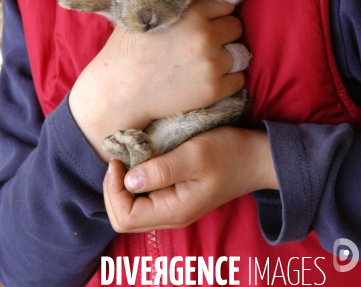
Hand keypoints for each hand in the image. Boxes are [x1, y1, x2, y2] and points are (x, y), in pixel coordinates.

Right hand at [69, 0, 244, 159]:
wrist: (119, 92)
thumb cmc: (127, 51)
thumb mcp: (146, 14)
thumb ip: (174, 2)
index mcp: (191, 12)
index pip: (226, 5)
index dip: (216, 13)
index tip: (207, 22)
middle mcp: (205, 35)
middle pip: (236, 27)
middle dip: (223, 33)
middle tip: (205, 43)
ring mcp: (212, 64)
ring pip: (240, 53)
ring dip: (227, 57)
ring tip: (206, 62)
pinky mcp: (214, 89)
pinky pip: (239, 79)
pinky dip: (228, 79)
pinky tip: (207, 79)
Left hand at [103, 126, 277, 231]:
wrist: (257, 157)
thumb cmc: (229, 153)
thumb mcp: (196, 156)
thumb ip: (162, 170)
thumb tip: (129, 179)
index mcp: (175, 211)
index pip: (125, 217)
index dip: (114, 189)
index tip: (119, 159)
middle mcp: (171, 214)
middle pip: (124, 216)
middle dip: (114, 189)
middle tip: (120, 158)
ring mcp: (174, 205)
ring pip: (132, 207)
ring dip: (123, 183)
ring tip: (128, 156)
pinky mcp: (176, 194)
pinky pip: (144, 195)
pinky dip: (135, 179)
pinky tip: (140, 159)